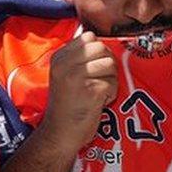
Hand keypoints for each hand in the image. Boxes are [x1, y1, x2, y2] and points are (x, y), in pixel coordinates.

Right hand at [43, 32, 117, 150]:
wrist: (59, 134)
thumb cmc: (67, 106)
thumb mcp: (64, 76)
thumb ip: (79, 58)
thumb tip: (102, 43)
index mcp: (59, 57)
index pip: (88, 37)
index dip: (97, 52)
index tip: (92, 69)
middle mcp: (66, 64)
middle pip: (101, 48)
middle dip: (106, 64)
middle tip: (98, 82)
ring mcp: (77, 76)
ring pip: (110, 64)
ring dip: (110, 80)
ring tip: (97, 93)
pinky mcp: (91, 90)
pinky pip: (113, 83)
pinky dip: (110, 95)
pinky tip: (98, 104)